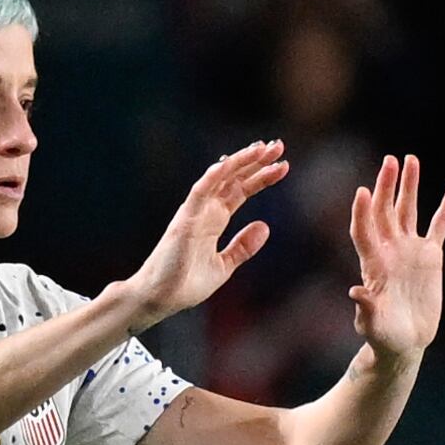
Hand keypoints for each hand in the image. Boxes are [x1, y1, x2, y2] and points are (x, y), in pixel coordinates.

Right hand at [125, 140, 288, 326]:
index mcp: (215, 219)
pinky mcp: (184, 221)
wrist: (160, 298)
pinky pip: (198, 194)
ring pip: (219, 179)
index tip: (284, 165)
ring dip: (240, 162)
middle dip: (256, 162)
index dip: (261, 177)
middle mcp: (205, 210)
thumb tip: (265, 226)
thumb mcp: (224, 266)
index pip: (241, 190)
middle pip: (234, 179)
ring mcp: (194, 213)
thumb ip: (243, 247)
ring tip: (262, 148)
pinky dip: (212, 178)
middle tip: (279, 146)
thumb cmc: (186, 283)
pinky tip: (227, 163)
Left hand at [346, 152, 444, 357]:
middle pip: (385, 211)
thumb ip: (365, 308)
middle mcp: (389, 250)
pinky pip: (439, 225)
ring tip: (410, 160)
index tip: (362, 191)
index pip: (364, 231)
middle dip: (386, 186)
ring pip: (408, 210)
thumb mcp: (372, 325)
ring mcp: (410, 250)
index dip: (362, 212)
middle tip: (390, 160)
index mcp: (373, 264)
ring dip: (409, 185)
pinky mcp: (430, 256)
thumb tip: (355, 292)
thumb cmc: (383, 336)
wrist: (405, 342)